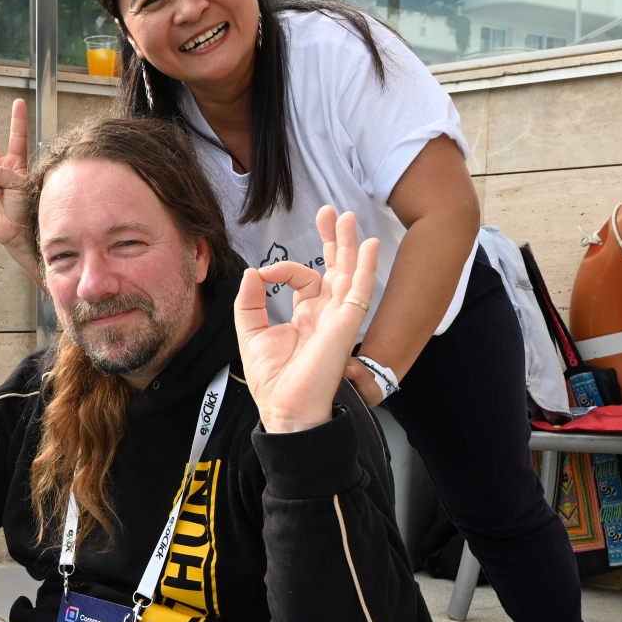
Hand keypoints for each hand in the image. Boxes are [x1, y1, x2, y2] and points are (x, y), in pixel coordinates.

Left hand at [233, 208, 380, 434]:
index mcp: (307, 316)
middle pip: (335, 268)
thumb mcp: (251, 334)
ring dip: (350, 245)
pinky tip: (371, 245)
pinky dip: (366, 267)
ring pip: (349, 273)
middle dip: (333, 240)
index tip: (264, 273)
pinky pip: (360, 291)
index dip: (284, 268)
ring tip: (349, 217)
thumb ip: (250, 303)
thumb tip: (252, 272)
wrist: (285, 408)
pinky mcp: (346, 325)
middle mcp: (326, 315)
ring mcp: (338, 318)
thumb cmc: (273, 380)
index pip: (303, 279)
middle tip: (331, 213)